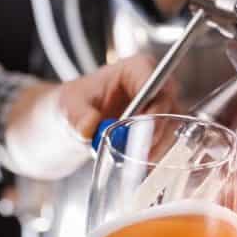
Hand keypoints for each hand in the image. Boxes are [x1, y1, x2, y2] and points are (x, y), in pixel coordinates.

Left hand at [6, 54, 178, 179]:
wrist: (63, 128)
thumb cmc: (66, 107)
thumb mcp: (65, 109)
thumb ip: (77, 117)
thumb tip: (89, 128)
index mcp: (133, 70)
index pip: (155, 81)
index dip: (153, 105)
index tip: (141, 128)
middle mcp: (152, 88)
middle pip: (171, 106)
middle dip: (158, 131)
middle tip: (139, 153)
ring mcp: (157, 112)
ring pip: (172, 130)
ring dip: (156, 148)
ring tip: (132, 161)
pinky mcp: (156, 134)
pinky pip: (166, 146)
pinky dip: (154, 158)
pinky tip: (137, 167)